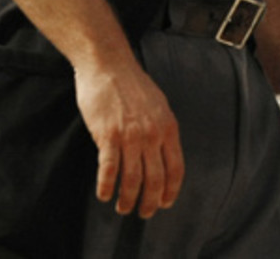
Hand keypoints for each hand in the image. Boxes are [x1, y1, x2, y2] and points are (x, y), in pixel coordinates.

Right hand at [74, 59, 184, 218]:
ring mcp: (130, 135)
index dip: (171, 190)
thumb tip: (163, 153)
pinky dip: (106, 186)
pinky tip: (104, 194)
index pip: (176, 167)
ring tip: (123, 207)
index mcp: (168, 127)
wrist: (109, 65)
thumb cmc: (133, 85)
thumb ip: (161, 129)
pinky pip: (108, 169)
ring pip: (132, 178)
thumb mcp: (158, 106)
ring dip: (128, 198)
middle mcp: (152, 134)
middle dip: (150, 201)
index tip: (165, 203)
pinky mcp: (108, 135)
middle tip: (143, 213)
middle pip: (156, 178)